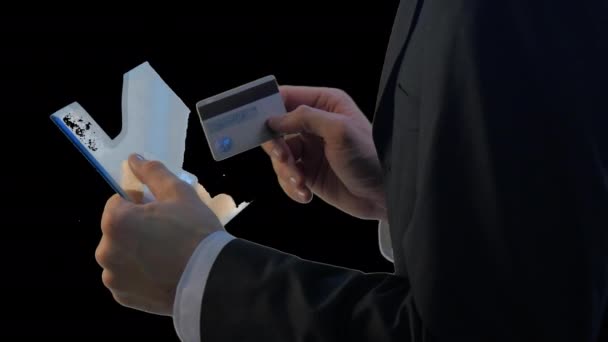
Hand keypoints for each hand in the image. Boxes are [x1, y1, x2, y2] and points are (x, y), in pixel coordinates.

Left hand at [95, 154, 223, 315]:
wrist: (211, 279)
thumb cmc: (194, 231)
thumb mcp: (179, 193)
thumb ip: (153, 173)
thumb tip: (134, 158)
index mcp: (116, 221)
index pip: (119, 201)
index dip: (141, 203)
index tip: (164, 212)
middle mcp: (105, 250)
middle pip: (118, 230)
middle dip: (137, 228)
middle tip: (168, 234)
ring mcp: (112, 276)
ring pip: (121, 254)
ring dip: (136, 251)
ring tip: (167, 256)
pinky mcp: (123, 296)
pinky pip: (126, 277)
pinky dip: (139, 274)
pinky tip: (162, 273)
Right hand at [262, 86, 385, 220]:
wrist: (383, 195)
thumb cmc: (369, 157)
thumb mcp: (340, 131)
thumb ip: (306, 118)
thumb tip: (273, 120)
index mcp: (324, 103)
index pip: (285, 97)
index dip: (266, 108)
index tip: (252, 123)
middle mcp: (314, 123)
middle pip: (275, 128)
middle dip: (276, 147)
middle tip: (284, 159)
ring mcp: (310, 149)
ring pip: (278, 156)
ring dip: (285, 172)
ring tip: (301, 183)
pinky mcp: (309, 172)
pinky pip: (286, 176)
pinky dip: (291, 186)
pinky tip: (305, 194)